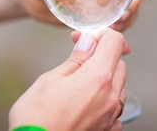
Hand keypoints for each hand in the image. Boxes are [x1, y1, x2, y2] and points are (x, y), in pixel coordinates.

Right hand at [9, 28, 129, 130]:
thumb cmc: (37, 117)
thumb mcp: (51, 80)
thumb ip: (76, 59)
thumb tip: (88, 41)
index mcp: (98, 77)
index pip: (115, 42)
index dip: (101, 34)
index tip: (85, 37)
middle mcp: (111, 96)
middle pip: (119, 63)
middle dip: (103, 55)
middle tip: (79, 56)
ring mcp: (111, 115)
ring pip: (119, 86)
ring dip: (106, 79)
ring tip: (81, 82)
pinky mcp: (107, 130)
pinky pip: (115, 110)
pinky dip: (106, 101)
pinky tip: (87, 103)